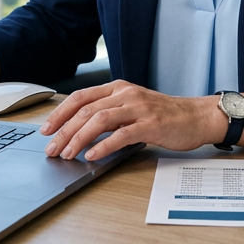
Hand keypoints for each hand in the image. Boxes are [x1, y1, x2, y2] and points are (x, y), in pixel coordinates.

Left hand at [38, 80, 224, 161]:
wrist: (197, 116)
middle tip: (52, 148)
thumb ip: (110, 113)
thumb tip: (80, 131)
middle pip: (85, 109)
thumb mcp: (133, 106)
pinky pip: (121, 135)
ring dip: (79, 138)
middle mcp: (126, 94)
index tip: (46, 129)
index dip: (60, 113)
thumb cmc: (165, 115)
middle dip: (64, 130)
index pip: (80, 97)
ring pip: (99, 120)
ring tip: (68, 154)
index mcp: (118, 88)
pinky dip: (103, 146)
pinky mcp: (150, 124)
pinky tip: (92, 156)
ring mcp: (138, 107)